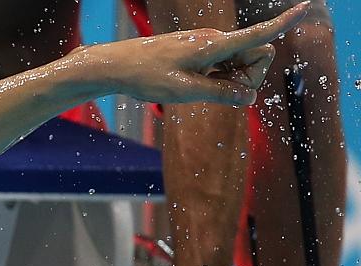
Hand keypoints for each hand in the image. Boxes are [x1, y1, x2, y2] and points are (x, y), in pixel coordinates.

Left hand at [83, 2, 307, 105]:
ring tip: (194, 86)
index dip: (283, 23)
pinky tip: (193, 83)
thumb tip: (249, 97)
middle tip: (213, 91)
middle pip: (256, 57)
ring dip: (230, 80)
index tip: (307, 6)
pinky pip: (224, 66)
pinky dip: (218, 78)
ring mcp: (208, 45)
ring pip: (240, 64)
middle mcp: (215, 40)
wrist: (117, 65)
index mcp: (214, 46)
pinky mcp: (200, 51)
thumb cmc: (147, 77)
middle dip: (247, 77)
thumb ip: (220, 94)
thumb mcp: (184, 92)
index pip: (257, 35)